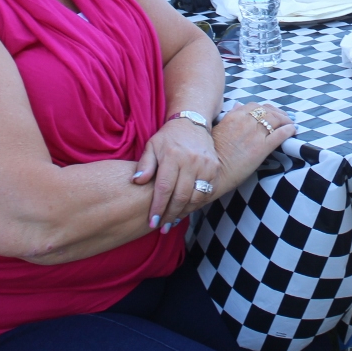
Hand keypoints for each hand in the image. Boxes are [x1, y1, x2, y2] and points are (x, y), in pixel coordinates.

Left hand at [132, 116, 221, 231]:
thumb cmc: (168, 138)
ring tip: (172, 221)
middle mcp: (191, 160)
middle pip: (181, 196)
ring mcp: (206, 165)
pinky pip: (207, 192)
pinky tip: (186, 210)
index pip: (164, 188)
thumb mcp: (152, 146)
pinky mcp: (214, 168)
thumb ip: (144, 165)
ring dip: (183, 212)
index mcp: (172, 155)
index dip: (158, 207)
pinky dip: (196, 204)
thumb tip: (137, 182)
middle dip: (170, 215)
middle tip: (162, 227)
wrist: (192, 123)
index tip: (152, 222)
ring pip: (195, 197)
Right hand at [210, 101, 295, 189]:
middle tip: (285, 118)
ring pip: (276, 119)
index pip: (254, 106)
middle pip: (268, 111)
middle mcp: (246, 121)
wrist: (213, 172)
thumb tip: (237, 106)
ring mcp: (255, 134)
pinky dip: (288, 130)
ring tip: (291, 124)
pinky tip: (293, 130)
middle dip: (278, 113)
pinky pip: (280, 134)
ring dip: (286, 120)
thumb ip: (230, 116)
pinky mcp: (262, 147)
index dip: (265, 109)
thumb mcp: (218, 129)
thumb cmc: (213, 154)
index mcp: (234, 116)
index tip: (270, 113)